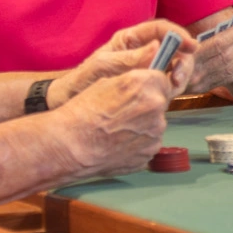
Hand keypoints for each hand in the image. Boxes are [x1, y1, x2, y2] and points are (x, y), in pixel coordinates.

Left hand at [51, 18, 188, 106]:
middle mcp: (143, 53)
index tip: (191, 46)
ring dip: (180, 76)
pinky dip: (173, 89)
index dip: (179, 34)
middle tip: (179, 76)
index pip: (161, 29)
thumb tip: (157, 47)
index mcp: (131, 40)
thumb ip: (130, 59)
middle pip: (174, 50)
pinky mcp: (148, 88)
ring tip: (173, 88)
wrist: (70, 102)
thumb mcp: (105, 66)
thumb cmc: (82, 80)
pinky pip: (167, 85)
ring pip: (174, 68)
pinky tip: (167, 96)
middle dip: (183, 60)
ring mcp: (147, 71)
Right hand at [54, 68, 177, 177]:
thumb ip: (134, 81)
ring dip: (142, 125)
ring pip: (155, 124)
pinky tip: (119, 142)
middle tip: (122, 113)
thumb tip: (145, 84)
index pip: (161, 79)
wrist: (71, 145)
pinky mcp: (150, 152)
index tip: (139, 91)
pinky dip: (138, 143)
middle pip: (159, 103)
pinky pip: (149, 143)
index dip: (148, 85)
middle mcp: (155, 108)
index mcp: (145, 85)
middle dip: (146, 106)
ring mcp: (155, 133)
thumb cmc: (82, 114)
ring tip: (117, 130)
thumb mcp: (106, 82)